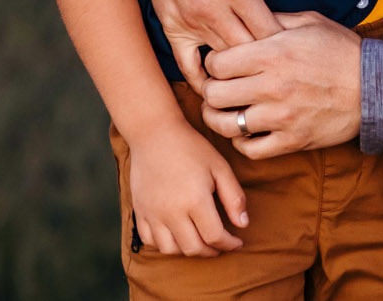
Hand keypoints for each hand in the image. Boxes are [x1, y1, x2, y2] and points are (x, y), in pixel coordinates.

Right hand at [126, 120, 250, 256]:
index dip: (230, 244)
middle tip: (220, 244)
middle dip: (212, 251)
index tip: (237, 241)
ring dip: (188, 250)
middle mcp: (172, 212)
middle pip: (194, 248)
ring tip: (199, 239)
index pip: (215, 237)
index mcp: (195, 200)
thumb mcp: (219, 167)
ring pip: (171, 250)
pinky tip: (176, 234)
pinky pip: (150, 240)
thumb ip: (234, 197)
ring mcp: (153, 213)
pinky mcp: (140, 210)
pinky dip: (165, 244)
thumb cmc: (190, 146)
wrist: (154, 132)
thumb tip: (242, 224)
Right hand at [138, 0, 318, 94]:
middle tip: (282, 69)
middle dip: (265, 62)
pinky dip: (203, 80)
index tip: (296, 51)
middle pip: (247, 51)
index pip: (267, 31)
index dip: (284, 45)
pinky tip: (219, 88)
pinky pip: (187, 65)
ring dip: (240, 71)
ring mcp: (190, 21)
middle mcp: (212, 8)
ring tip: (259, 81)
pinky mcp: (172, 28)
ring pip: (222, 61)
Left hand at [198, 12, 362, 158]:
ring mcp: (281, 117)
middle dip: (210, 90)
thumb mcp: (308, 22)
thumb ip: (272, 19)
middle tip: (216, 87)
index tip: (219, 63)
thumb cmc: (341, 50)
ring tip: (224, 110)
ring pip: (226, 125)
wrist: (376, 87)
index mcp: (272, 53)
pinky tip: (245, 130)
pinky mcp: (292, 141)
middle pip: (214, 95)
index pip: (216, 63)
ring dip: (219, 118)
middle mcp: (272, 86)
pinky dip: (241, 141)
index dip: (212, 62)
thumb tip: (243, 18)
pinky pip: (251, 150)